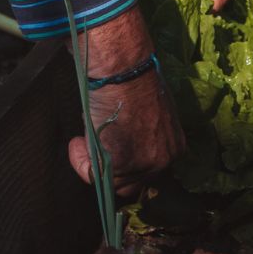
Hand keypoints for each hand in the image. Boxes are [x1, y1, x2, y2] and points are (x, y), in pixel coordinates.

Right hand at [67, 7, 185, 197]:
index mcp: (174, 147)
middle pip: (133, 184)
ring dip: (92, 164)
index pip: (150, 172)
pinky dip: (80, 161)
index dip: (126, 164)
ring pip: (112, 183)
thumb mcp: (151, 113)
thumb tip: (126, 143)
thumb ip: (145, 134)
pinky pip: (94, 176)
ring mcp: (144, 165)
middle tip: (93, 146)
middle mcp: (165, 160)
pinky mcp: (121, 164)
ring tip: (83, 139)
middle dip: (110, 168)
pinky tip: (77, 142)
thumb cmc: (133, 82)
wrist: (123, 69)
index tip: (109, 148)